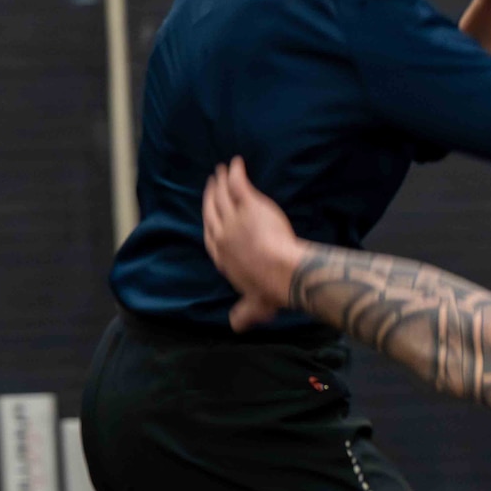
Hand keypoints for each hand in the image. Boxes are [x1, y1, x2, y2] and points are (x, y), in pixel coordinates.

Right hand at [201, 157, 300, 329]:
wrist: (281, 271)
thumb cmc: (269, 290)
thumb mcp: (254, 307)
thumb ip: (244, 314)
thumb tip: (236, 325)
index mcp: (222, 257)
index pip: (210, 237)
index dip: (209, 223)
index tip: (210, 216)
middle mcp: (222, 235)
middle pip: (212, 211)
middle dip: (210, 197)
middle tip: (211, 185)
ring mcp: (233, 218)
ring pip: (222, 195)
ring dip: (220, 182)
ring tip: (221, 171)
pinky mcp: (248, 204)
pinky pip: (237, 184)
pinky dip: (235, 173)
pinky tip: (236, 164)